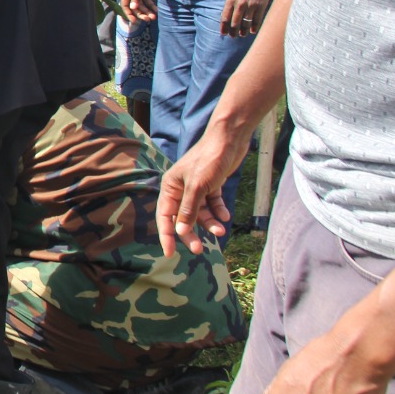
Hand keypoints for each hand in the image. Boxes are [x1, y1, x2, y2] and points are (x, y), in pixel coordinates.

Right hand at [120, 0, 156, 21]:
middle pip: (135, 6)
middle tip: (149, 20)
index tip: (134, 21)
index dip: (128, 13)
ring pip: (142, 4)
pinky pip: (147, 0)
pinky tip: (156, 10)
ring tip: (154, 16)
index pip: (125, 4)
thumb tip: (133, 7)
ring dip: (147, 11)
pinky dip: (151, 5)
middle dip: (141, 14)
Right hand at [156, 124, 248, 254]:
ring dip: (209, 223)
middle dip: (191, 233)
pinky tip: (225, 216)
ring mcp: (196, 187)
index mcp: (170, 186)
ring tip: (220, 230)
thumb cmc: (209, 159)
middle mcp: (181, 188)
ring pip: (200, 212)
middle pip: (183, 217)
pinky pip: (212, 203)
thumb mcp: (198, 187)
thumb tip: (180, 232)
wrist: (229, 139)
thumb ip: (189, 210)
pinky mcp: (211, 184)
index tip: (169, 253)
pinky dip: (218, 211)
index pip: (165, 216)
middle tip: (199, 249)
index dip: (166, 235)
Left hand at [221, 0, 274, 37]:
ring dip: (243, 31)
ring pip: (246, 24)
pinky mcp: (261, 5)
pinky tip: (252, 31)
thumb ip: (231, 1)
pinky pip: (257, 20)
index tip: (224, 33)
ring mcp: (251, 5)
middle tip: (233, 36)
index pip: (224, 18)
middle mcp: (240, 4)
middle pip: (235, 23)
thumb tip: (230, 13)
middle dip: (233, 32)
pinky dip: (254, 27)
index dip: (224, 28)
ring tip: (242, 35)